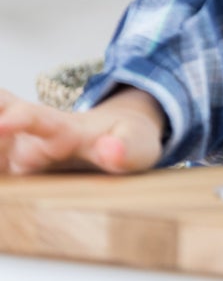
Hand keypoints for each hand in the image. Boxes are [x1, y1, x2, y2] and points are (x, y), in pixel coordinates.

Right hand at [0, 86, 164, 173]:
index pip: (38, 121)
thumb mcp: (138, 147)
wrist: (120, 136)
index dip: (19, 121)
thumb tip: (111, 150)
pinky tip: (0, 177)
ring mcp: (16, 147)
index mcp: (63, 130)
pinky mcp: (9, 162)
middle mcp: (32, 134)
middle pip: (1, 115)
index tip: (6, 122)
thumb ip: (126, 149)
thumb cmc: (128, 141)